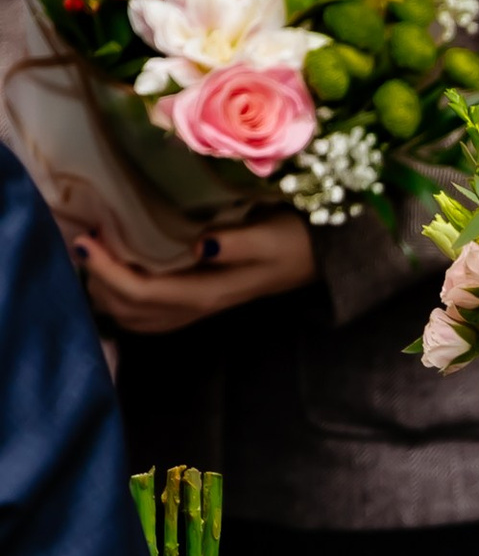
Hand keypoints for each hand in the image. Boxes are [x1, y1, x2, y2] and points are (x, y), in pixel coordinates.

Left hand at [75, 212, 316, 332]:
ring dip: (107, 294)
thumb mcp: (272, 237)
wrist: (320, 260)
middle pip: (131, 310)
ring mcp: (197, 309)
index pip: (143, 292)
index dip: (107, 271)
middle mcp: (197, 307)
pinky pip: (149, 316)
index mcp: (208, 291)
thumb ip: (237, 243)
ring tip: (92, 259)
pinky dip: (123, 302)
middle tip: (82, 243)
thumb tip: (199, 245)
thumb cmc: (296, 241)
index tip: (84, 240)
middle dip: (98, 282)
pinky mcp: (198, 303)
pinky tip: (114, 279)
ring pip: (136, 318)